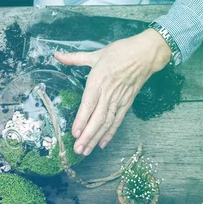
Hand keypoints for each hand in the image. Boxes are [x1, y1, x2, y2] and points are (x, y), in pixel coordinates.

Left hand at [55, 29, 171, 154]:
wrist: (146, 54)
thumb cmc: (120, 52)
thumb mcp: (96, 54)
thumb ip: (74, 58)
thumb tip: (56, 55)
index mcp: (98, 81)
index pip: (88, 105)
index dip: (81, 120)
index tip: (75, 133)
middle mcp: (108, 93)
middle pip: (97, 119)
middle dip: (87, 136)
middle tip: (78, 150)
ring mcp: (119, 100)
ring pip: (106, 123)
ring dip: (96, 138)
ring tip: (86, 151)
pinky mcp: (127, 103)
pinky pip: (117, 121)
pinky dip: (110, 133)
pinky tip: (102, 143)